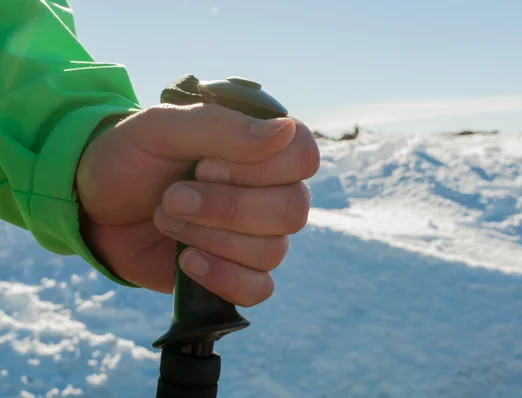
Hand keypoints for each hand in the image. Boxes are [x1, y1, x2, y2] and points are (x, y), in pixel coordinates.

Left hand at [75, 103, 319, 305]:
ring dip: (211, 238)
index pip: (303, 156)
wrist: (95, 205)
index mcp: (261, 148)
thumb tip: (282, 131)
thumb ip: (220, 127)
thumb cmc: (131, 157)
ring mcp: (257, 236)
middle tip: (173, 196)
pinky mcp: (238, 273)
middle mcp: (271, 192)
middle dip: (227, 208)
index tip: (206, 165)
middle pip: (292, 209)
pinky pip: (260, 288)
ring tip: (168, 219)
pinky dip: (223, 277)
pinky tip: (186, 261)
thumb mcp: (160, 128)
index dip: (259, 168)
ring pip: (272, 250)